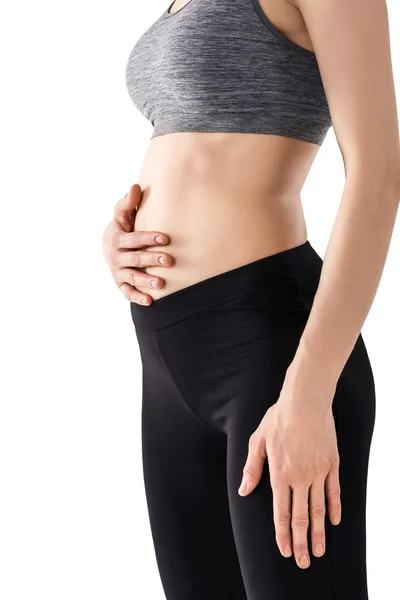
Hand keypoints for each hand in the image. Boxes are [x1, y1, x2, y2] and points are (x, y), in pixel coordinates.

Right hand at [102, 183, 172, 304]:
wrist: (109, 247)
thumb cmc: (123, 228)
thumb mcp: (122, 215)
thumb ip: (128, 202)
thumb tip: (135, 186)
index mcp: (117, 239)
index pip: (134, 239)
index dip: (149, 238)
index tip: (165, 238)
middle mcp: (116, 257)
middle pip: (136, 259)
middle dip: (152, 260)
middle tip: (169, 261)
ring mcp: (118, 272)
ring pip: (132, 277)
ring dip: (146, 281)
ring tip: (161, 284)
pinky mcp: (120, 284)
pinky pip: (127, 292)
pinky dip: (137, 298)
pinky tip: (150, 302)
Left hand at [238, 380, 340, 569]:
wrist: (305, 401)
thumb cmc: (278, 418)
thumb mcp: (258, 441)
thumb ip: (251, 468)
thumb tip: (243, 490)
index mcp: (279, 473)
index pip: (280, 512)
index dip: (282, 534)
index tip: (285, 550)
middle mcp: (299, 477)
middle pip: (300, 516)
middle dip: (301, 541)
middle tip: (303, 562)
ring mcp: (318, 471)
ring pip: (318, 508)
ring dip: (318, 531)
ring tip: (319, 550)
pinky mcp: (331, 463)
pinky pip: (334, 490)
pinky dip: (335, 507)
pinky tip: (335, 521)